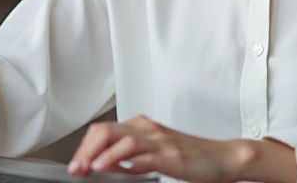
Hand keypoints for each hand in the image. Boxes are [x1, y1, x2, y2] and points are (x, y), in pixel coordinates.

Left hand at [67, 115, 253, 182]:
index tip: (75, 164)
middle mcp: (148, 130)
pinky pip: (144, 157)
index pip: (102, 130)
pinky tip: (112, 169)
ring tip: (89, 168)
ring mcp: (160, 142)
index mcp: (141, 126)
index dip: (84, 147)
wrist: (222, 158)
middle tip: (75, 168)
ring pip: (122, 140)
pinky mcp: (172, 157)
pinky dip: (124, 163)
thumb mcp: (153, 153)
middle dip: (86, 150)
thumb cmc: (189, 157)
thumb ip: (128, 157)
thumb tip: (102, 165)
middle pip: (106, 131)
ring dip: (101, 155)